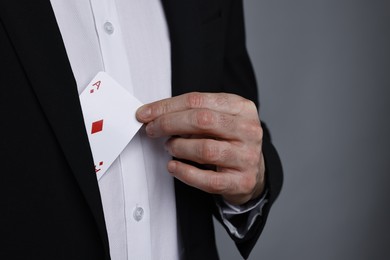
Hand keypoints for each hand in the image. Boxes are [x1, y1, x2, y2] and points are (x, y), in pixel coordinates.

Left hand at [136, 92, 264, 204]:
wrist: (254, 171)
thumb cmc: (230, 141)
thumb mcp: (219, 119)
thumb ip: (194, 113)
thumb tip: (156, 115)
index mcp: (242, 108)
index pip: (198, 100)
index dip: (167, 106)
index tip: (146, 113)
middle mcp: (248, 130)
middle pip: (201, 120)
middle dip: (169, 123)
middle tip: (152, 129)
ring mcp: (247, 156)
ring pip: (205, 149)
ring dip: (178, 147)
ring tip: (169, 146)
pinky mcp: (242, 181)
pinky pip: (208, 179)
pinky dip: (185, 173)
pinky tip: (173, 166)